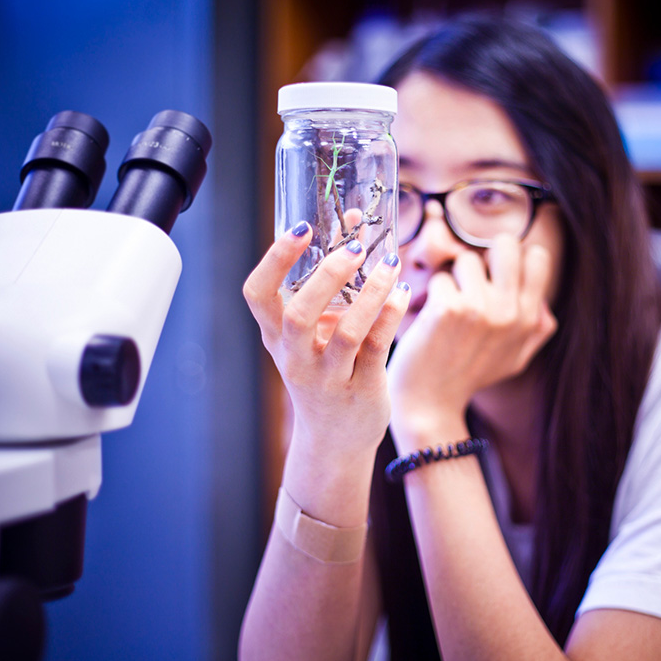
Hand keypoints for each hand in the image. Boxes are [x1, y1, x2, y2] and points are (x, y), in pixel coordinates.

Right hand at [243, 222, 409, 459]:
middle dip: (327, 275)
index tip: (301, 228)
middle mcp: (295, 358)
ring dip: (371, 293)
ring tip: (391, 263)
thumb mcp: (317, 330)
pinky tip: (402, 293)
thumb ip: (333, 277)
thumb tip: (355, 221)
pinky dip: (392, 315)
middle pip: (298, 313)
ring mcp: (327, 378)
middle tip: (354, 247)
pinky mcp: (361, 390)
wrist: (334, 439)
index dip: (275, 258)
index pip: (257, 294)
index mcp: (276, 336)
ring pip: (346, 333)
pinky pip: (378, 348)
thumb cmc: (325, 370)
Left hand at [388, 234, 556, 441]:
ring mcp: (479, 308)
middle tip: (471, 280)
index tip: (496, 276)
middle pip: (506, 244)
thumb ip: (536, 328)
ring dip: (454, 279)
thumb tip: (542, 300)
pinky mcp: (447, 308)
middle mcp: (509, 311)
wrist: (431, 403)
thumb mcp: (515, 358)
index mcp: (529, 319)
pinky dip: (432, 295)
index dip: (513, 260)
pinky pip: (440, 278)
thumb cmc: (469, 376)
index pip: (538, 257)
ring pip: (466, 259)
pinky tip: (432, 320)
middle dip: (485, 256)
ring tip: (449, 309)